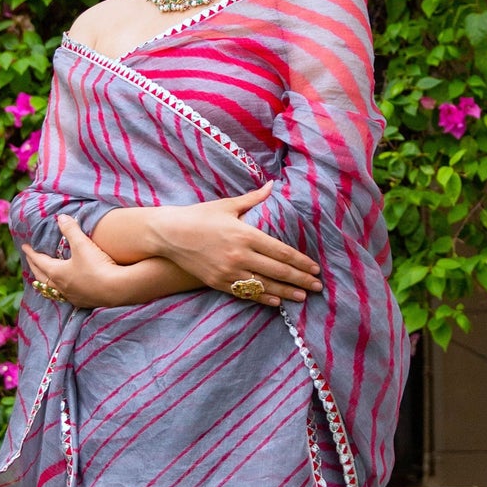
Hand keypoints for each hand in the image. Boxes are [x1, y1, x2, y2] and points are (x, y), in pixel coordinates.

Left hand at [20, 216, 129, 308]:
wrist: (117, 289)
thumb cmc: (97, 266)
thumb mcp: (82, 244)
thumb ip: (70, 229)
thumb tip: (61, 217)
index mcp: (57, 272)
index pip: (39, 261)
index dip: (31, 253)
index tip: (24, 247)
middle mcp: (61, 287)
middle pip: (42, 277)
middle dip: (34, 267)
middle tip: (30, 261)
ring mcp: (72, 296)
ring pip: (53, 290)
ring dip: (46, 282)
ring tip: (45, 278)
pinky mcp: (84, 302)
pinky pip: (66, 296)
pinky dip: (61, 290)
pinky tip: (66, 290)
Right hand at [147, 183, 322, 305]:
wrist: (169, 234)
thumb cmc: (199, 216)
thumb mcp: (227, 205)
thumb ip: (254, 199)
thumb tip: (273, 185)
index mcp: (246, 234)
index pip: (281, 251)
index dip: (300, 261)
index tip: (315, 268)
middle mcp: (239, 254)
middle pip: (278, 270)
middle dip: (300, 279)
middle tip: (318, 286)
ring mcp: (228, 271)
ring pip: (264, 285)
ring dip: (286, 292)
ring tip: (303, 296)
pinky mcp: (218, 282)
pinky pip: (246, 293)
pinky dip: (263, 298)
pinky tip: (277, 302)